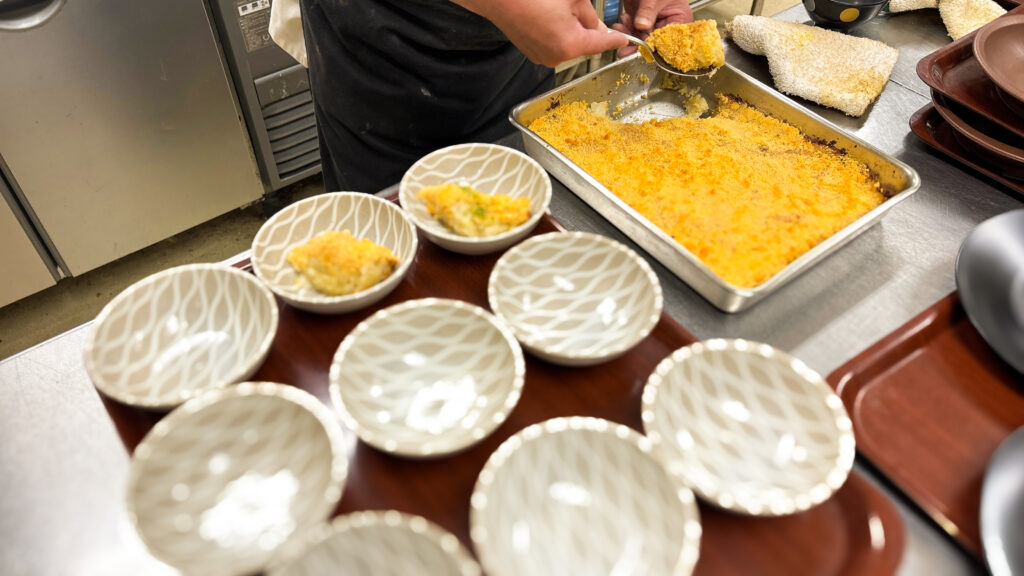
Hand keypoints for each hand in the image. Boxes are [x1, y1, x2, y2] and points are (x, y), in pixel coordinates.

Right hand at [451, 0, 628, 66]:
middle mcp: (557, 57)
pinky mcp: (532, 53)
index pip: (602, 42)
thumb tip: (598, 27)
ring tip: (554, 9)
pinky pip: (552, 44)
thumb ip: (591, 15)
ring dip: (569, 30)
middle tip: (573, 7)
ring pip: (568, 43)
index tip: (624, 39)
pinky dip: (554, 33)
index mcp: (571, 44)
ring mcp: (542, 57)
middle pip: (584, 43)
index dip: (616, 39)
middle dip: (585, 28)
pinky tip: (544, 16)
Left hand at [612, 0, 693, 56]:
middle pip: (654, 43)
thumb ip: (648, 12)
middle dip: (638, 45)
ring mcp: (654, 23)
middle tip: (625, 50)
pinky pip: (634, 32)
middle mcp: (667, 24)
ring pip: (641, 39)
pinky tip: (621, 25)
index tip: (644, 52)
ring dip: (629, 37)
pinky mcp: (642, 21)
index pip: (669, 40)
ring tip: (622, 30)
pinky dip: (626, 30)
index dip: (656, 49)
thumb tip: (641, 25)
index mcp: (680, 19)